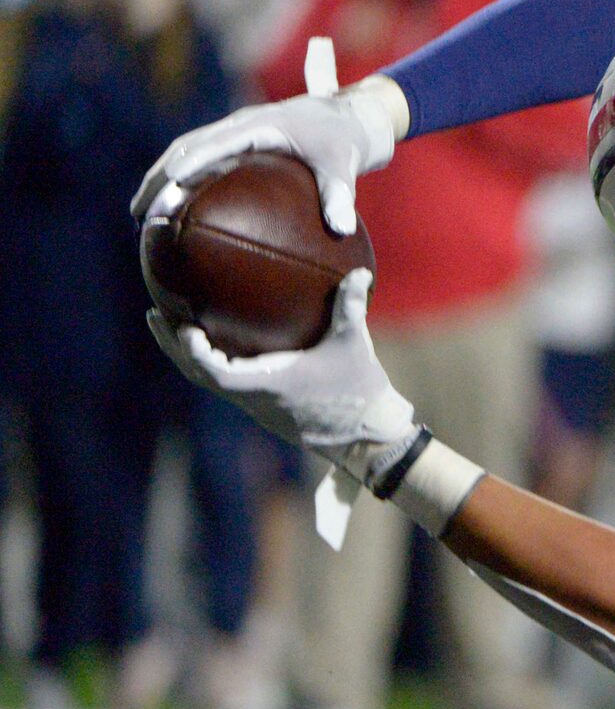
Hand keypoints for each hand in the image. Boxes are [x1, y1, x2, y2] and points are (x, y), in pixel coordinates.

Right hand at [132, 73, 406, 236]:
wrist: (344, 118)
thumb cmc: (343, 143)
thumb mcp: (344, 167)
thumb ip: (341, 195)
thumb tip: (342, 229)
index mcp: (262, 125)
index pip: (221, 143)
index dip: (197, 160)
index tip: (174, 181)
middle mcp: (239, 124)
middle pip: (188, 147)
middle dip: (161, 176)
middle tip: (140, 211)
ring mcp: (231, 131)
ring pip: (184, 152)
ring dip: (158, 179)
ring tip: (139, 215)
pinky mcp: (231, 142)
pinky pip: (196, 159)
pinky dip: (176, 180)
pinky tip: (168, 212)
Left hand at [151, 270, 419, 479]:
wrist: (366, 438)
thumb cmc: (358, 392)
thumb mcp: (354, 346)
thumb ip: (350, 307)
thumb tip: (358, 270)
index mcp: (268, 385)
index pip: (216, 372)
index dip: (194, 351)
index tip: (184, 326)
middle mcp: (255, 399)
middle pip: (199, 376)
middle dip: (173, 347)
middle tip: (155, 316)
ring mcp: (258, 408)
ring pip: (210, 383)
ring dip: (189, 357)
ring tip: (177, 329)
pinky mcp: (266, 411)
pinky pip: (229, 386)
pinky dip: (212, 365)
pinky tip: (218, 346)